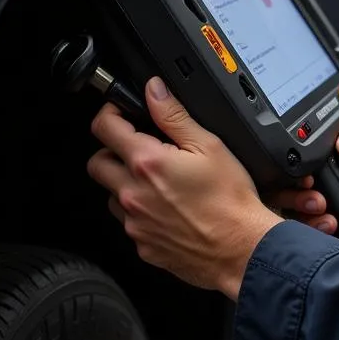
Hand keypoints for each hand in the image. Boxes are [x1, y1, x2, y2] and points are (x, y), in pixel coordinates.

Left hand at [87, 77, 281, 299]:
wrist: (241, 248)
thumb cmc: (231, 200)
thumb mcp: (209, 145)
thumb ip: (174, 116)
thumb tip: (154, 91)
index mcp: (147, 163)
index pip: (105, 128)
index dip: (111, 113)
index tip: (123, 112)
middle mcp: (132, 194)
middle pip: (97, 163)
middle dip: (113, 150)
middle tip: (141, 148)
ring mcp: (134, 222)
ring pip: (111, 195)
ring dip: (126, 183)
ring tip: (161, 182)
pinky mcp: (142, 244)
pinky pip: (129, 222)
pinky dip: (142, 211)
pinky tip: (170, 208)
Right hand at [263, 99, 338, 231]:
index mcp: (318, 135)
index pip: (292, 151)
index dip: (291, 168)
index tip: (306, 178)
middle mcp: (313, 161)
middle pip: (285, 182)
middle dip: (293, 196)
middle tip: (316, 200)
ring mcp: (322, 184)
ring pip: (294, 204)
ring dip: (302, 214)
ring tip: (324, 216)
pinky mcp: (333, 203)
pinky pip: (315, 218)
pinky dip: (317, 225)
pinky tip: (329, 226)